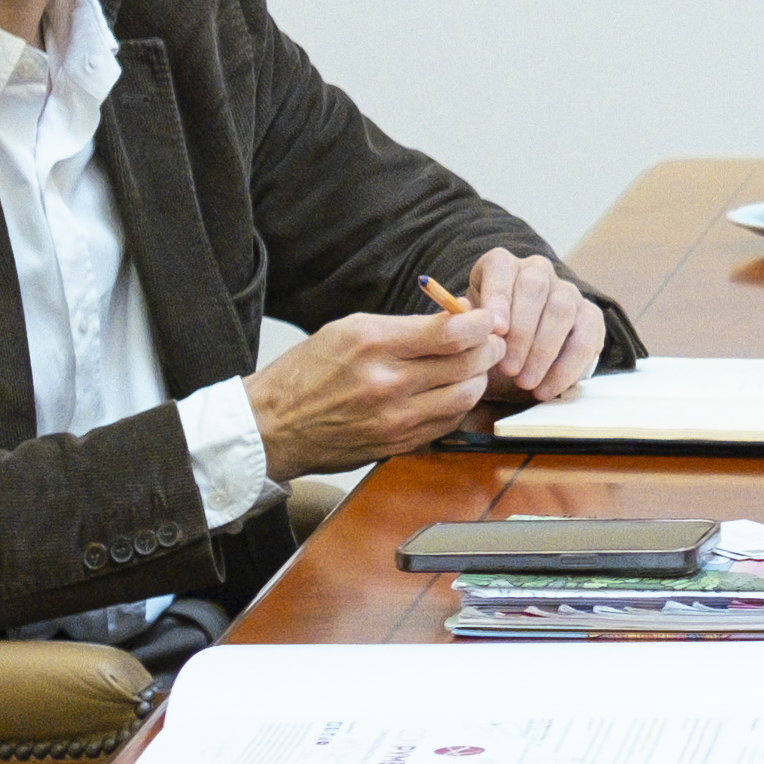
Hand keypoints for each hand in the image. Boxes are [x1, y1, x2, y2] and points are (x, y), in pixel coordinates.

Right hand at [245, 302, 508, 478]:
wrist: (273, 426)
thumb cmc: (307, 372)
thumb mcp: (348, 330)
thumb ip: (404, 326)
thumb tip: (456, 318)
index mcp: (372, 344)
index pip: (450, 333)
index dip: (479, 324)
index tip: (486, 318)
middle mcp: (386, 383)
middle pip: (465, 365)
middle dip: (487, 350)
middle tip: (489, 342)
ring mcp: (394, 419)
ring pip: (464, 398)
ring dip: (477, 380)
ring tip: (473, 367)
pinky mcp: (398, 445)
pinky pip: (447, 423)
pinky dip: (459, 406)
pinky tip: (452, 392)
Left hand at [453, 246, 608, 405]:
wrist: (515, 365)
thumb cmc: (486, 344)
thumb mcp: (469, 335)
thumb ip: (464, 325)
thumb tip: (460, 312)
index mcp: (501, 266)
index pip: (501, 267)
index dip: (499, 298)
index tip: (497, 331)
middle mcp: (536, 271)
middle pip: (534, 287)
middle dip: (522, 332)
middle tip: (509, 369)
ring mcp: (566, 291)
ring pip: (561, 309)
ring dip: (543, 350)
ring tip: (526, 383)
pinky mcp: (590, 315)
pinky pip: (586, 336)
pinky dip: (567, 367)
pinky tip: (548, 388)